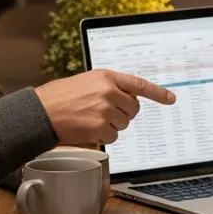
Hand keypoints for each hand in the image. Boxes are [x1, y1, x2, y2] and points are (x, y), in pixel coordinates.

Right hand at [35, 69, 175, 144]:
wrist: (41, 111)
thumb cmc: (61, 97)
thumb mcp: (87, 81)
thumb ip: (110, 87)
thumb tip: (129, 99)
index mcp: (107, 77)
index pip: (139, 84)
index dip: (158, 93)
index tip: (171, 98)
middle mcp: (109, 91)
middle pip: (133, 110)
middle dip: (123, 114)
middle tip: (103, 113)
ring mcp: (106, 109)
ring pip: (124, 124)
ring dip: (111, 125)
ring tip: (90, 119)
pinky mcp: (100, 127)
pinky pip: (113, 137)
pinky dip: (103, 137)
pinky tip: (88, 129)